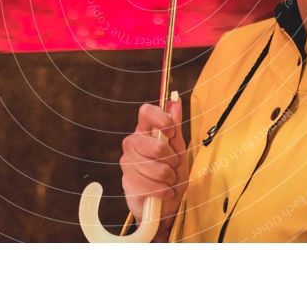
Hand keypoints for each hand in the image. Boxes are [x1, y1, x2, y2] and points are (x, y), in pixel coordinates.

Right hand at [119, 94, 187, 239]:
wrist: (165, 205)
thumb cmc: (171, 174)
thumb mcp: (178, 150)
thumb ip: (175, 127)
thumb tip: (175, 101)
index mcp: (145, 131)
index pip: (146, 112)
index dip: (162, 120)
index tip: (171, 133)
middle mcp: (132, 144)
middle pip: (156, 145)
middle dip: (172, 160)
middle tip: (173, 166)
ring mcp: (127, 164)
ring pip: (157, 169)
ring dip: (170, 179)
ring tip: (168, 181)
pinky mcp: (127, 185)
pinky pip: (153, 187)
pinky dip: (165, 192)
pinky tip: (163, 193)